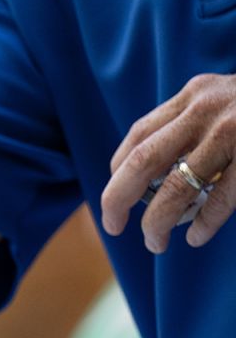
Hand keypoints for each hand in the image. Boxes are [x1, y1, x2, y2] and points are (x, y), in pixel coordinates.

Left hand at [103, 73, 235, 252]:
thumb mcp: (226, 102)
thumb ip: (193, 126)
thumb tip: (150, 179)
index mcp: (195, 95)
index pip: (138, 135)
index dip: (117, 171)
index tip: (114, 199)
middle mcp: (208, 108)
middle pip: (142, 161)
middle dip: (118, 200)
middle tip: (114, 227)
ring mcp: (235, 130)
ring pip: (176, 187)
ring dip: (158, 222)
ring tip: (156, 242)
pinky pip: (222, 197)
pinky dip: (204, 222)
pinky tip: (196, 237)